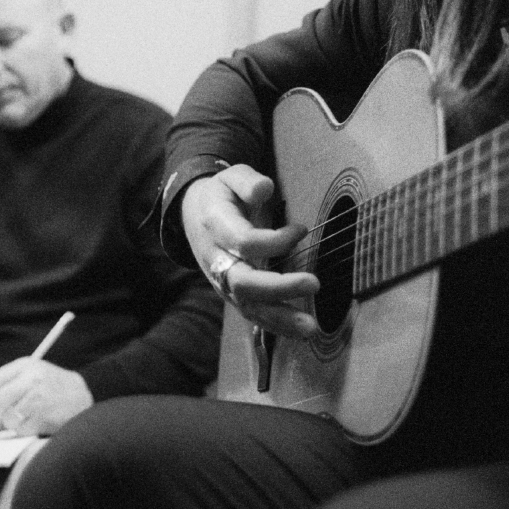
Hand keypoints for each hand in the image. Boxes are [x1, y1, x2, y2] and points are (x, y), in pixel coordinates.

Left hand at [0, 359, 91, 435]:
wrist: (82, 396)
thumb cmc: (52, 389)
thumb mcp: (32, 376)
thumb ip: (9, 388)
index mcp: (26, 365)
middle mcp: (31, 378)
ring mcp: (38, 396)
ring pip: (8, 417)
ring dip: (9, 426)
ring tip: (22, 423)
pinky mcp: (44, 414)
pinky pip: (22, 429)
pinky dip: (23, 432)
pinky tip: (35, 425)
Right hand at [183, 164, 319, 339]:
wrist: (194, 214)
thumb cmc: (223, 195)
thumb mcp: (231, 177)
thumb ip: (248, 181)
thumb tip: (265, 189)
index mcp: (215, 226)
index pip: (244, 242)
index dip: (275, 240)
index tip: (301, 229)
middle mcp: (216, 259)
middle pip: (243, 282)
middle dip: (279, 287)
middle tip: (313, 283)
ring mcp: (222, 280)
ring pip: (247, 306)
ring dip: (280, 318)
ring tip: (311, 327)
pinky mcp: (231, 293)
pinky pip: (252, 313)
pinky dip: (276, 325)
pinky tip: (300, 331)